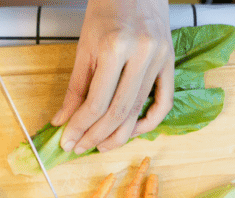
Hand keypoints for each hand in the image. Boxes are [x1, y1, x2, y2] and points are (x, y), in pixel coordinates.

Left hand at [52, 0, 173, 153]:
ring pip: (139, 111)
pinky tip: (130, 131)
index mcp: (115, 48)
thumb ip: (75, 88)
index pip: (96, 102)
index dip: (80, 127)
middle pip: (118, 112)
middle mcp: (141, 54)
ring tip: (100, 146)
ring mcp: (160, 59)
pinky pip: (164, 103)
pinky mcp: (171, 63)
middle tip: (80, 148)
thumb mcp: (84, 47)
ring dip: (118, 135)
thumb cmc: (106, 11)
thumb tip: (63, 121)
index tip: (67, 141)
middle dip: (96, 136)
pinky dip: (148, 122)